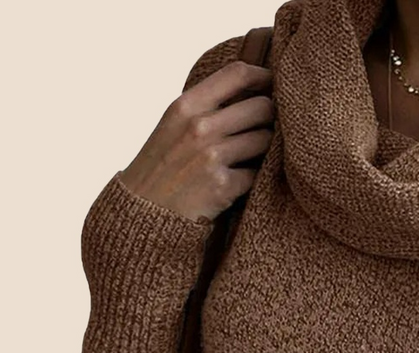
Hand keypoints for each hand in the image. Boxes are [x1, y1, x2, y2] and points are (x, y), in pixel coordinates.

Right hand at [118, 60, 274, 222]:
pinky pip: (258, 172)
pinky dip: (254, 177)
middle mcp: (199, 127)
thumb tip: (250, 90)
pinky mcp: (224, 186)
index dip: (262, 76)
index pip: (236, 74)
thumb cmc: (164, 166)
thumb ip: (206, 106)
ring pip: (265, 140)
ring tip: (249, 156)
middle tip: (263, 128)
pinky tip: (239, 180)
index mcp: (186, 105)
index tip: (272, 84)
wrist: (146, 212)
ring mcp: (212, 156)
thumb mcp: (174, 124)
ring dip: (264, 148)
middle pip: (261, 107)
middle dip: (269, 118)